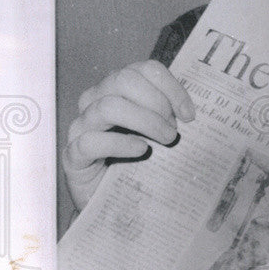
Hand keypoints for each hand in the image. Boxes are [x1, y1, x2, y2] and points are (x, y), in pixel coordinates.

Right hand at [62, 60, 195, 211]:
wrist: (112, 200)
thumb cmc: (138, 161)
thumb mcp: (158, 134)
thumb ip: (170, 117)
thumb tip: (194, 114)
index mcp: (117, 89)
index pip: (145, 69)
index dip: (171, 87)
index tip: (189, 114)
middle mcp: (95, 101)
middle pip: (124, 80)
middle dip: (157, 102)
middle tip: (174, 129)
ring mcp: (81, 126)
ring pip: (109, 106)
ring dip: (145, 121)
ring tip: (166, 140)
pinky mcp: (73, 154)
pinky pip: (91, 141)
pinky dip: (120, 144)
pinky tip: (141, 150)